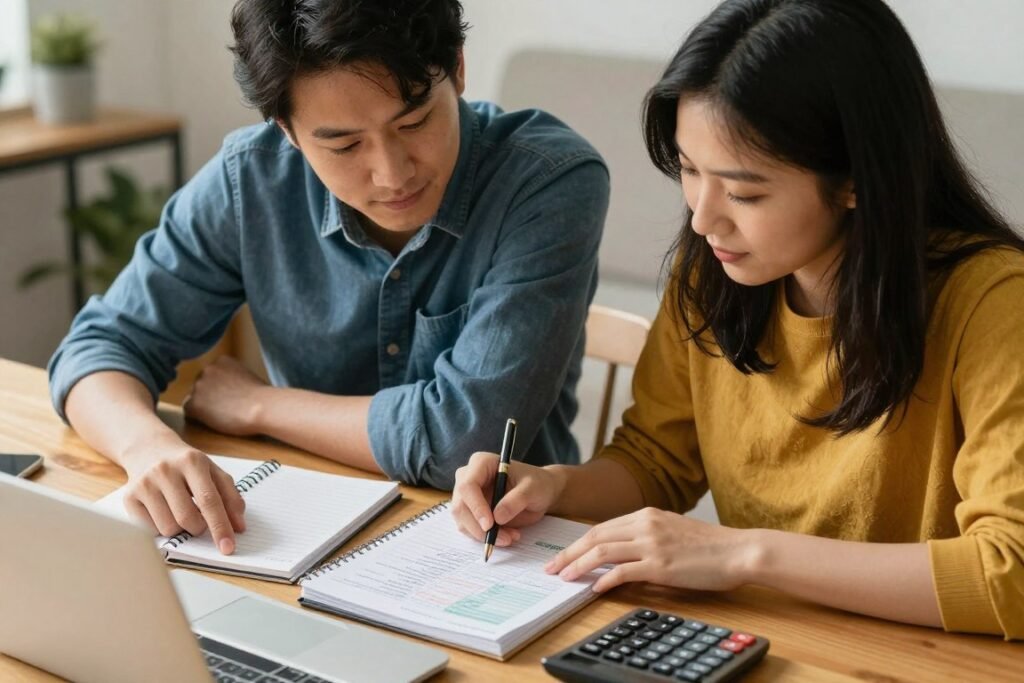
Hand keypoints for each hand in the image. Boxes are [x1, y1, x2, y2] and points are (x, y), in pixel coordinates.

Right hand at [122, 438, 245, 554]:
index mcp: (192, 461)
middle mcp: (165, 470)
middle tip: (200, 521)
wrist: (150, 449)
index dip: (220, 526)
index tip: (228, 547)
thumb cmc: (186, 466)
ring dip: (180, 529)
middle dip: (199, 528)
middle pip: (187, 518)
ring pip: (168, 528)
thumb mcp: (213, 472)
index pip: (209, 500)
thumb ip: (231, 497)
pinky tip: (163, 511)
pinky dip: (161, 528)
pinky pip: (150, 530)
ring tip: (179, 510)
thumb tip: (239, 527)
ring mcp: (144, 484)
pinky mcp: (129, 497)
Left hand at [184, 356, 268, 435]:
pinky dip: (199, 418)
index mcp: (221, 361)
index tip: (229, 397)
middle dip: (209, 396)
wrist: (262, 407)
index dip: (218, 388)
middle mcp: (207, 369)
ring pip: (194, 398)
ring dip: (203, 407)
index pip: (211, 375)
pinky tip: (214, 421)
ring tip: (221, 415)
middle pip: (200, 385)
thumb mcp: (247, 376)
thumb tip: (227, 389)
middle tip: (225, 408)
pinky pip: (189, 412)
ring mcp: (199, 385)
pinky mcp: (194, 403)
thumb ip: (232, 377)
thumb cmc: (262, 397)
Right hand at [450, 452, 567, 546]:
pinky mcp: (470, 512)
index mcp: (481, 463)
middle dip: (480, 528)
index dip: (476, 507)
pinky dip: (486, 538)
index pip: (468, 486)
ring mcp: (467, 496)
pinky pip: (470, 530)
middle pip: (461, 506)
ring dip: (484, 536)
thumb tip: (497, 517)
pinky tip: (506, 536)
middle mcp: (468, 477)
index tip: (490, 525)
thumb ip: (516, 500)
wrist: (538, 493)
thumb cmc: (536, 484)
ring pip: (463, 521)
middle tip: (504, 539)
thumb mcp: (532, 489)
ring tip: (511, 537)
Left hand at [545, 507, 758, 592]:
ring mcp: (652, 543)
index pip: (602, 527)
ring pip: (602, 551)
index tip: (563, 554)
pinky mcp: (661, 565)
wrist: (739, 550)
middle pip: (595, 536)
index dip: (578, 542)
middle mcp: (645, 524)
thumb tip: (621, 552)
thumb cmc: (710, 545)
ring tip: (564, 578)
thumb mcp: (672, 530)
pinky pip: (623, 572)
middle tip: (552, 567)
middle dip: (569, 553)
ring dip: (578, 566)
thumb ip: (646, 535)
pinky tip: (595, 588)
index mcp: (647, 514)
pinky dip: (604, 580)